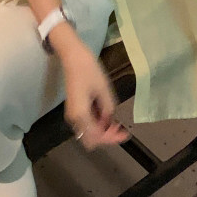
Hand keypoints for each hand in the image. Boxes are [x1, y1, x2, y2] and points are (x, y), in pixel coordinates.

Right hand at [61, 33, 128, 149]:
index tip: (124, 134)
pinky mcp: (73, 110)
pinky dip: (96, 125)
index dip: (112, 138)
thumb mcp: (104, 89)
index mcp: (81, 114)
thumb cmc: (88, 69)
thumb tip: (110, 122)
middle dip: (106, 137)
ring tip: (114, 122)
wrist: (72, 56)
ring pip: (87, 134)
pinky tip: (105, 116)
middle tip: (119, 128)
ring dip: (101, 132)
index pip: (97, 136)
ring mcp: (72, 115)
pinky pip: (85, 125)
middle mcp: (74, 119)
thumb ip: (108, 109)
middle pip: (90, 140)